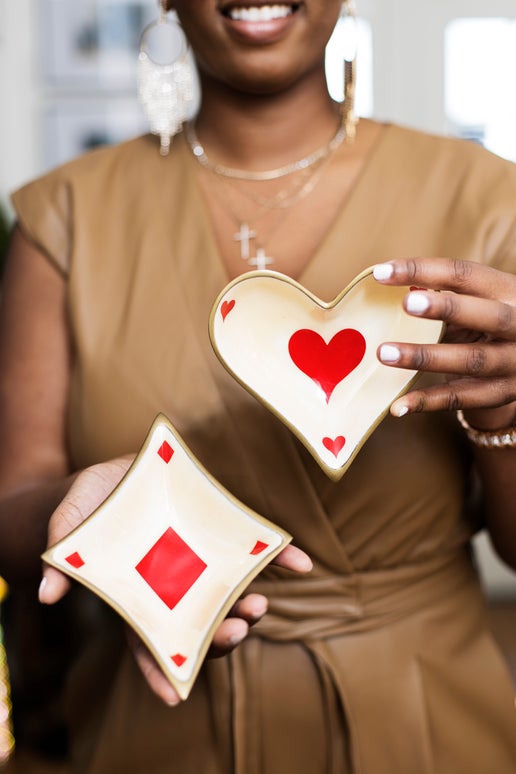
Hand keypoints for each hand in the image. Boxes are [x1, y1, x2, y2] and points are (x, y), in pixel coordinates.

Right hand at [39, 458, 311, 704]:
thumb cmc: (86, 509)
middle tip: (233, 632)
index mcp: (137, 595)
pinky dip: (279, 558)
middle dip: (217, 636)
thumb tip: (46, 594)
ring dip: (249, 606)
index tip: (175, 695)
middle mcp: (174, 585)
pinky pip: (255, 550)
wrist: (113, 476)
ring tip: (260, 606)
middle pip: (198, 624)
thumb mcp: (68, 528)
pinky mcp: (220, 532)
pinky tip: (301, 564)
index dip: (160, 670)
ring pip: (230, 594)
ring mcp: (200, 560)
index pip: (148, 643)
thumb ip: (62, 558)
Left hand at [373, 257, 515, 425]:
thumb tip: (394, 286)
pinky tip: (397, 406)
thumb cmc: (486, 320)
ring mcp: (512, 363)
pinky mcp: (500, 393)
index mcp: (508, 291)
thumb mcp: (476, 302)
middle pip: (487, 315)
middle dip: (446, 308)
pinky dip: (427, 402)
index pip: (466, 274)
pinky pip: (461, 399)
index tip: (382, 272)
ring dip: (425, 357)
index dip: (424, 270)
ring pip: (471, 361)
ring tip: (385, 353)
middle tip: (405, 303)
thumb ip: (443, 296)